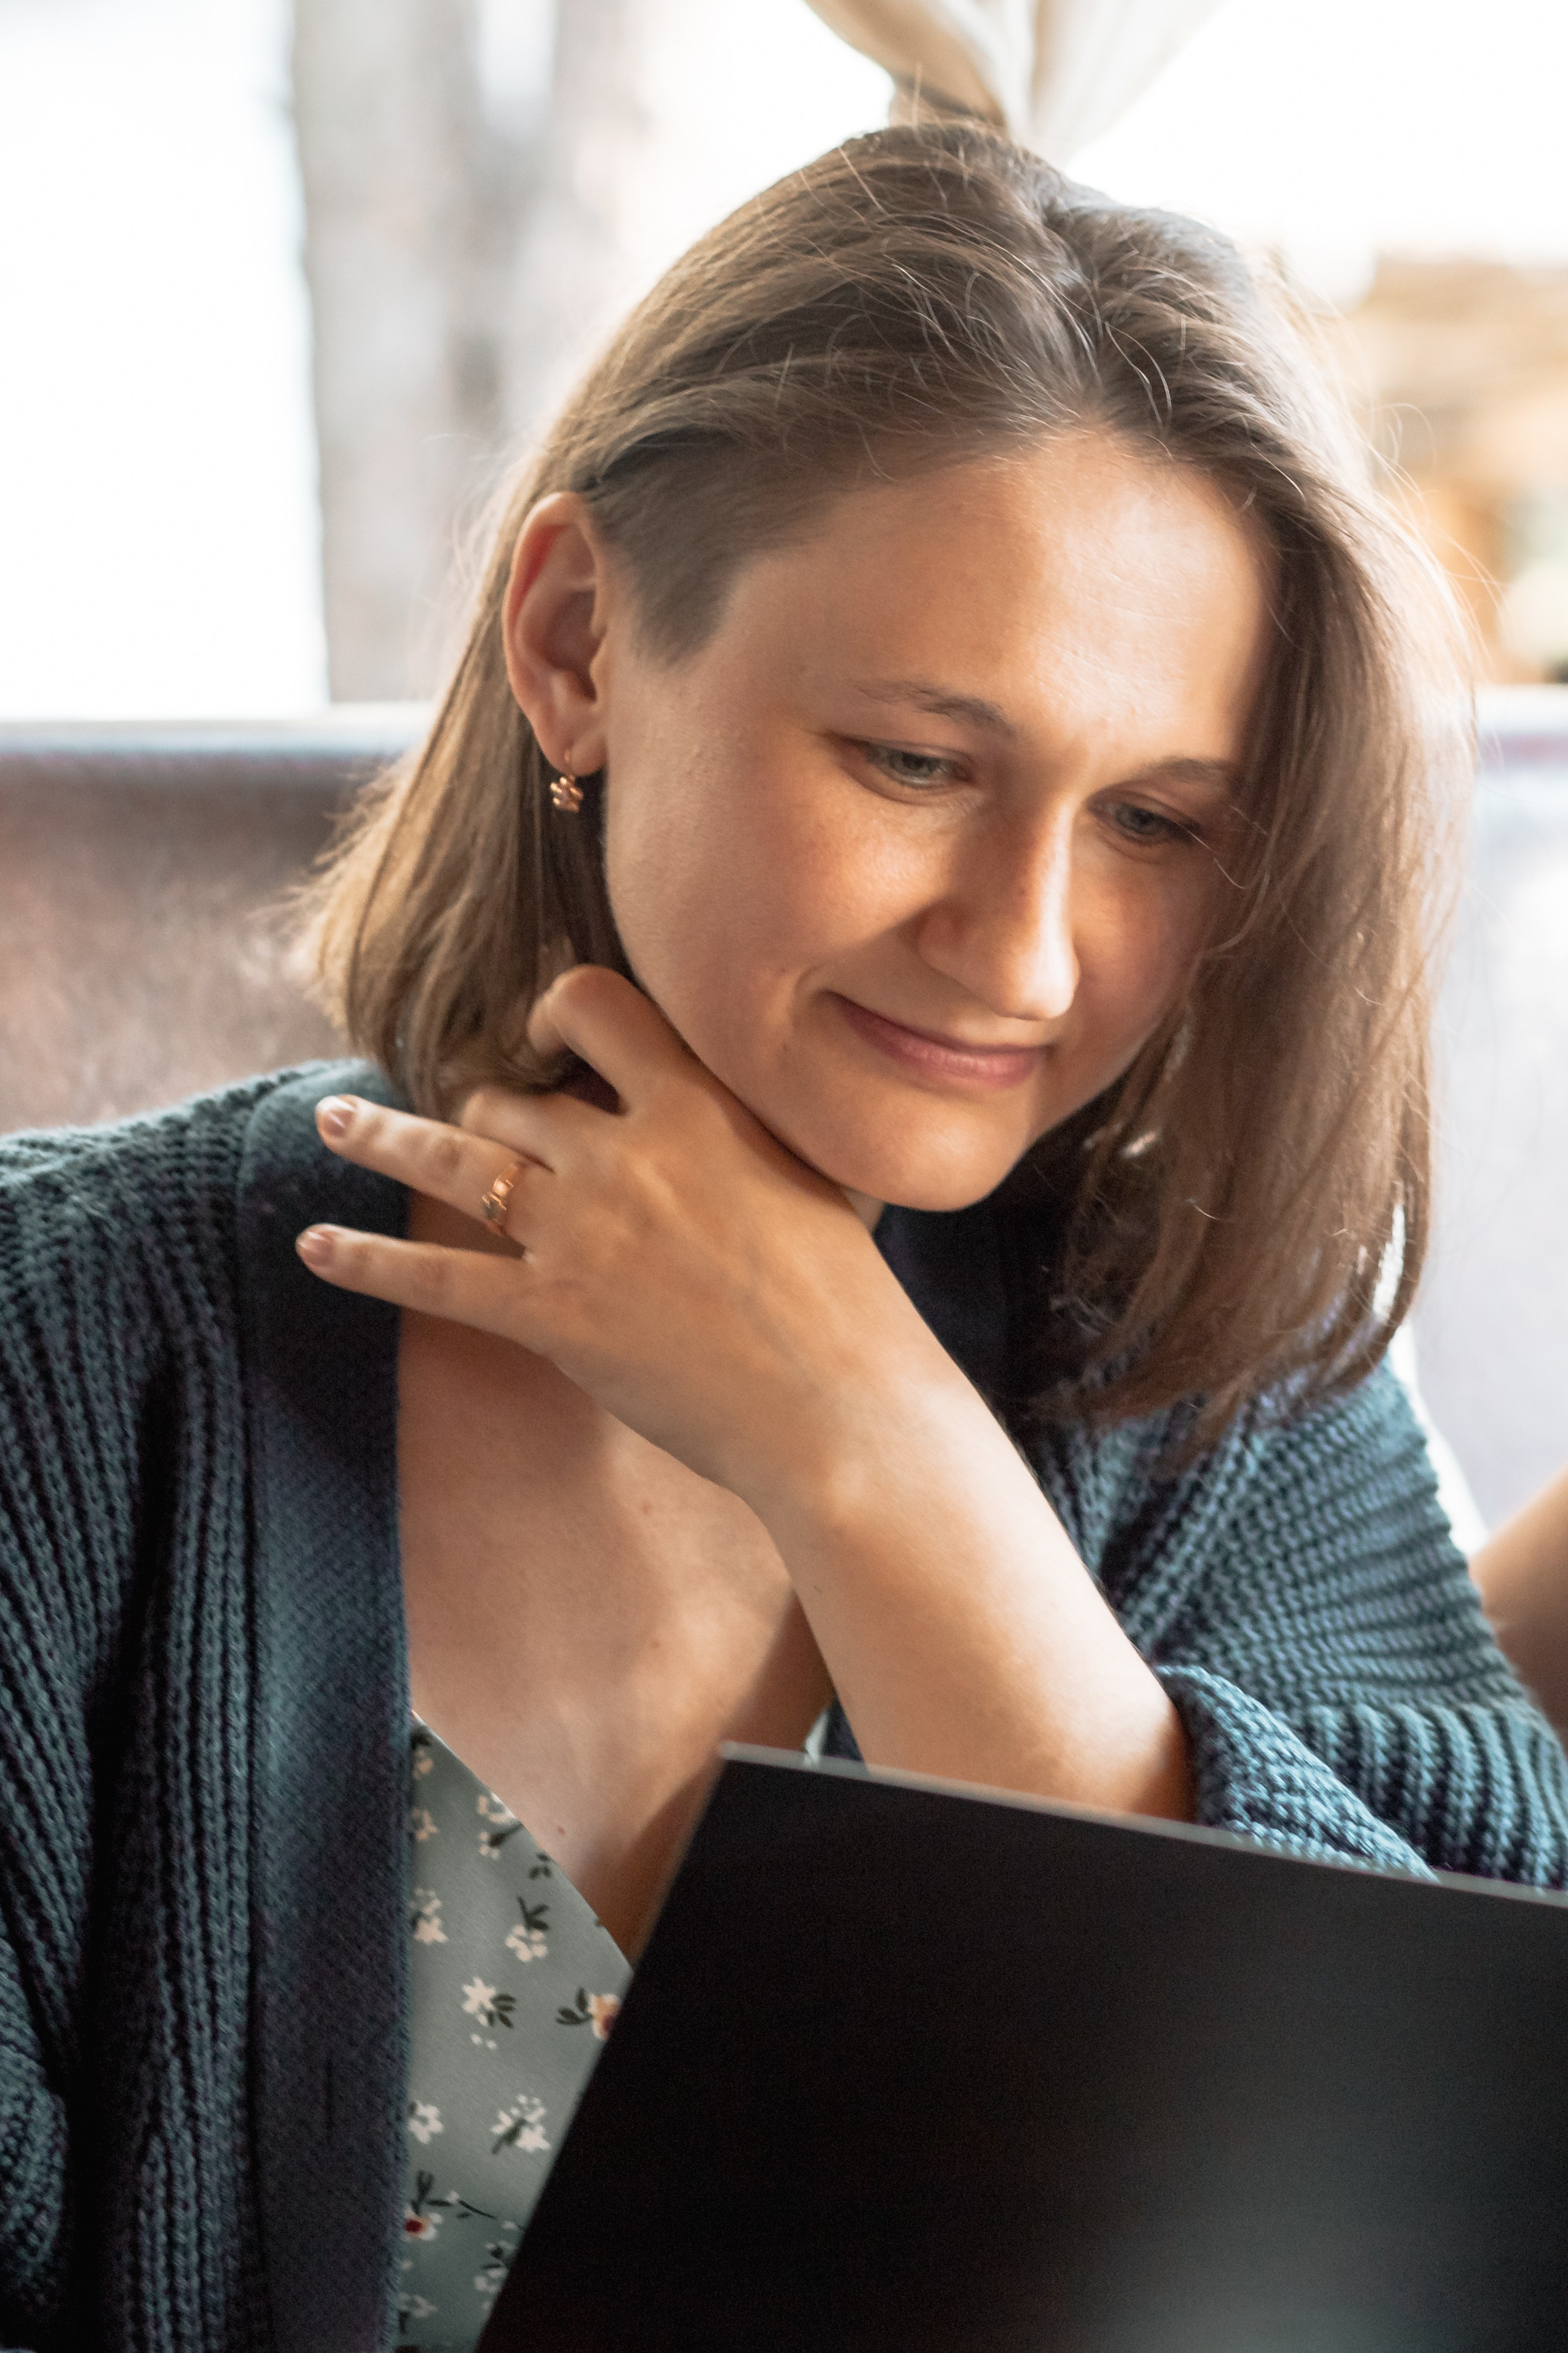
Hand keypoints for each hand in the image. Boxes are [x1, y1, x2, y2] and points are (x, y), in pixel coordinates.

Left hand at [298, 966, 958, 1516]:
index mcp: (697, 1109)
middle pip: (514, 1098)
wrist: (837, 1402)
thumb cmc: (845, 1303)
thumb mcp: (810, 1180)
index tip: (545, 1032)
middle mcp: (626, 1154)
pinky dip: (366, 1260)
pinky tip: (316, 1246)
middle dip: (478, 1101)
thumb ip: (744, 1140)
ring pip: (455, 1161)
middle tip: (455, 1106)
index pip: (596, 1008)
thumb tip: (718, 1125)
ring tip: (336, 1120)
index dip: (556, 1009)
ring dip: (384, 1136)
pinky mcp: (551, 1313)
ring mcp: (581, 1232)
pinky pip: (436, 1278)